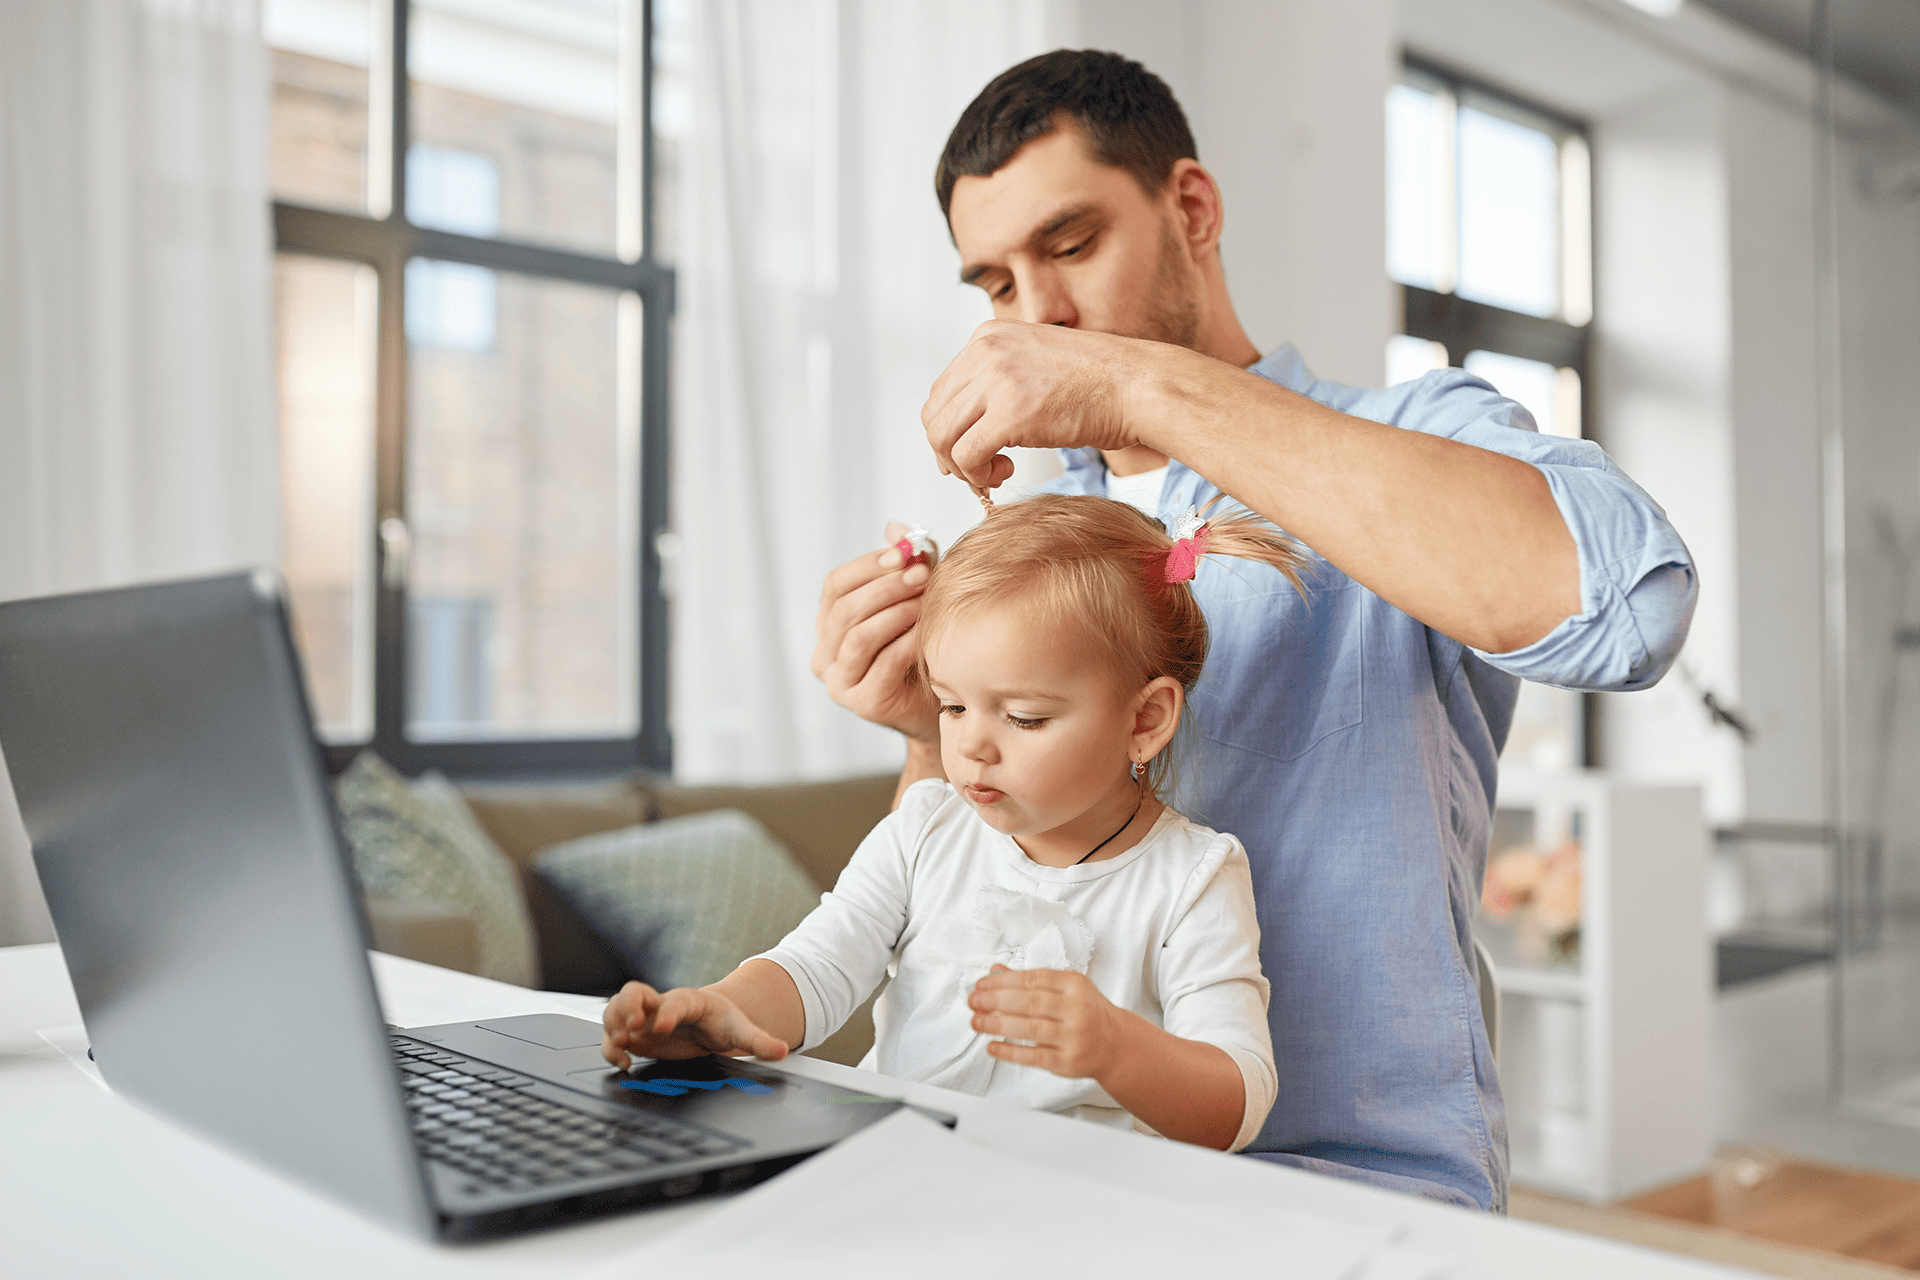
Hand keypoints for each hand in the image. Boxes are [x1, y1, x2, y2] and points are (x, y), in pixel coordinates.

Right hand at [601, 981, 788, 1068]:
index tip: (661, 1025)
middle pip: (633, 991)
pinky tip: (622, 1063)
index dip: (667, 1011)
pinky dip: (611, 1047)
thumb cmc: (724, 1022)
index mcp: (690, 1001)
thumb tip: (782, 1050)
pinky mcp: (636, 1035)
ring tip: (622, 1047)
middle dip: (626, 1007)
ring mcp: (646, 1019)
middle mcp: (662, 1005)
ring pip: (615, 1009)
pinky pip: (613, 1035)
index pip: (675, 1000)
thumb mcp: (742, 1031)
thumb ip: (760, 1042)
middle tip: (632, 1027)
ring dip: (612, 1025)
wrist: (711, 1023)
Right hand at [810, 522, 941, 742]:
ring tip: (926, 599)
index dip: (868, 566)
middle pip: (845, 610)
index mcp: (829, 626)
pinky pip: (883, 664)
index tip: (904, 552)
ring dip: (896, 612)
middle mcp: (825, 655)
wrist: (942, 705)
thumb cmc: (923, 649)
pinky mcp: (863, 703)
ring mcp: (840, 683)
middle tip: (921, 573)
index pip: (835, 586)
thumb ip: (906, 564)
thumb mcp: (916, 598)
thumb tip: (894, 528)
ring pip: (859, 637)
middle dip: (885, 587)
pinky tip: (928, 630)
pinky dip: (908, 642)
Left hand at [923, 320, 1154, 488]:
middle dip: (948, 451)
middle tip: (976, 470)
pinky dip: (976, 475)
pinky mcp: (1009, 414)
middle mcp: (984, 351)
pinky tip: (1004, 474)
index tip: (971, 451)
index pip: (942, 390)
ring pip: (941, 436)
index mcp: (988, 336)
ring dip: (961, 466)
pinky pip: (965, 455)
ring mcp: (995, 380)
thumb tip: (970, 422)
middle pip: (934, 414)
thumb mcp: (1037, 363)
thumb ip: (1001, 381)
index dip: (950, 428)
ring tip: (994, 474)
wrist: (1139, 384)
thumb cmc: (1101, 383)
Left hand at [968, 965, 1124, 1079]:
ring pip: (1030, 1029)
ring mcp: (1073, 1037)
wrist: (1115, 1044)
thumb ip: (1031, 981)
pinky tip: (991, 1046)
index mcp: (1075, 985)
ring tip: (976, 1022)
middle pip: (1029, 1002)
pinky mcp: (1067, 1061)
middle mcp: (1076, 1009)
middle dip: (995, 1000)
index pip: (1033, 979)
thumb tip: (996, 971)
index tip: (981, 983)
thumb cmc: (1086, 1011)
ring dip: (997, 1024)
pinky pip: (1034, 1056)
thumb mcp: (1066, 989)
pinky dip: (1010, 1051)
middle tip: (973, 1001)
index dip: (1003, 981)